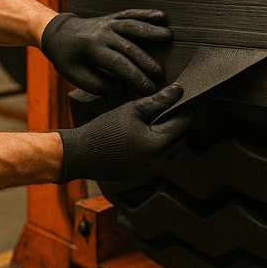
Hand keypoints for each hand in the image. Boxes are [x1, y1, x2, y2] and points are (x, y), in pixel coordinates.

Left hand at [41, 10, 171, 95]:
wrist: (58, 33)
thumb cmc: (68, 58)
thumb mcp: (77, 76)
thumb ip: (100, 84)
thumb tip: (125, 88)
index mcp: (91, 49)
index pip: (118, 64)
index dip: (135, 77)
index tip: (149, 89)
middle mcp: (101, 33)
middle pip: (129, 47)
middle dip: (147, 62)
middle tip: (161, 75)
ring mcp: (108, 22)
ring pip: (132, 25)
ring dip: (151, 31)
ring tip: (169, 37)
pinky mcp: (113, 17)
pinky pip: (131, 14)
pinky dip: (147, 13)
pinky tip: (163, 16)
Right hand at [56, 84, 191, 184]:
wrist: (80, 155)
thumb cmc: (103, 130)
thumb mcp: (131, 110)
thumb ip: (158, 101)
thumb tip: (178, 90)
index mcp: (155, 144)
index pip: (184, 123)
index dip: (185, 108)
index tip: (181, 97)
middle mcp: (157, 163)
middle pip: (182, 139)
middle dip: (179, 123)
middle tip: (170, 107)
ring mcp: (151, 173)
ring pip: (173, 151)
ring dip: (171, 136)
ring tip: (157, 121)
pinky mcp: (144, 177)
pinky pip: (161, 161)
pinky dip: (160, 148)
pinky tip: (146, 136)